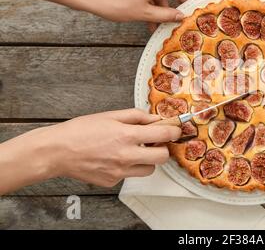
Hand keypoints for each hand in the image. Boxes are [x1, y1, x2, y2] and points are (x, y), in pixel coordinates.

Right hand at [0, 109, 180, 193]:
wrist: (57, 151)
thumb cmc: (80, 131)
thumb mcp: (111, 115)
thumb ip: (137, 116)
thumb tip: (155, 118)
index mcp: (127, 135)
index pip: (164, 134)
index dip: (175, 131)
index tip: (176, 129)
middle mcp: (126, 155)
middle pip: (162, 157)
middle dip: (163, 148)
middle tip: (154, 141)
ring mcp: (120, 171)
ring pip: (149, 170)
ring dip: (148, 160)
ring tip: (135, 150)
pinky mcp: (113, 181)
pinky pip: (130, 175)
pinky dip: (129, 167)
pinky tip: (116, 158)